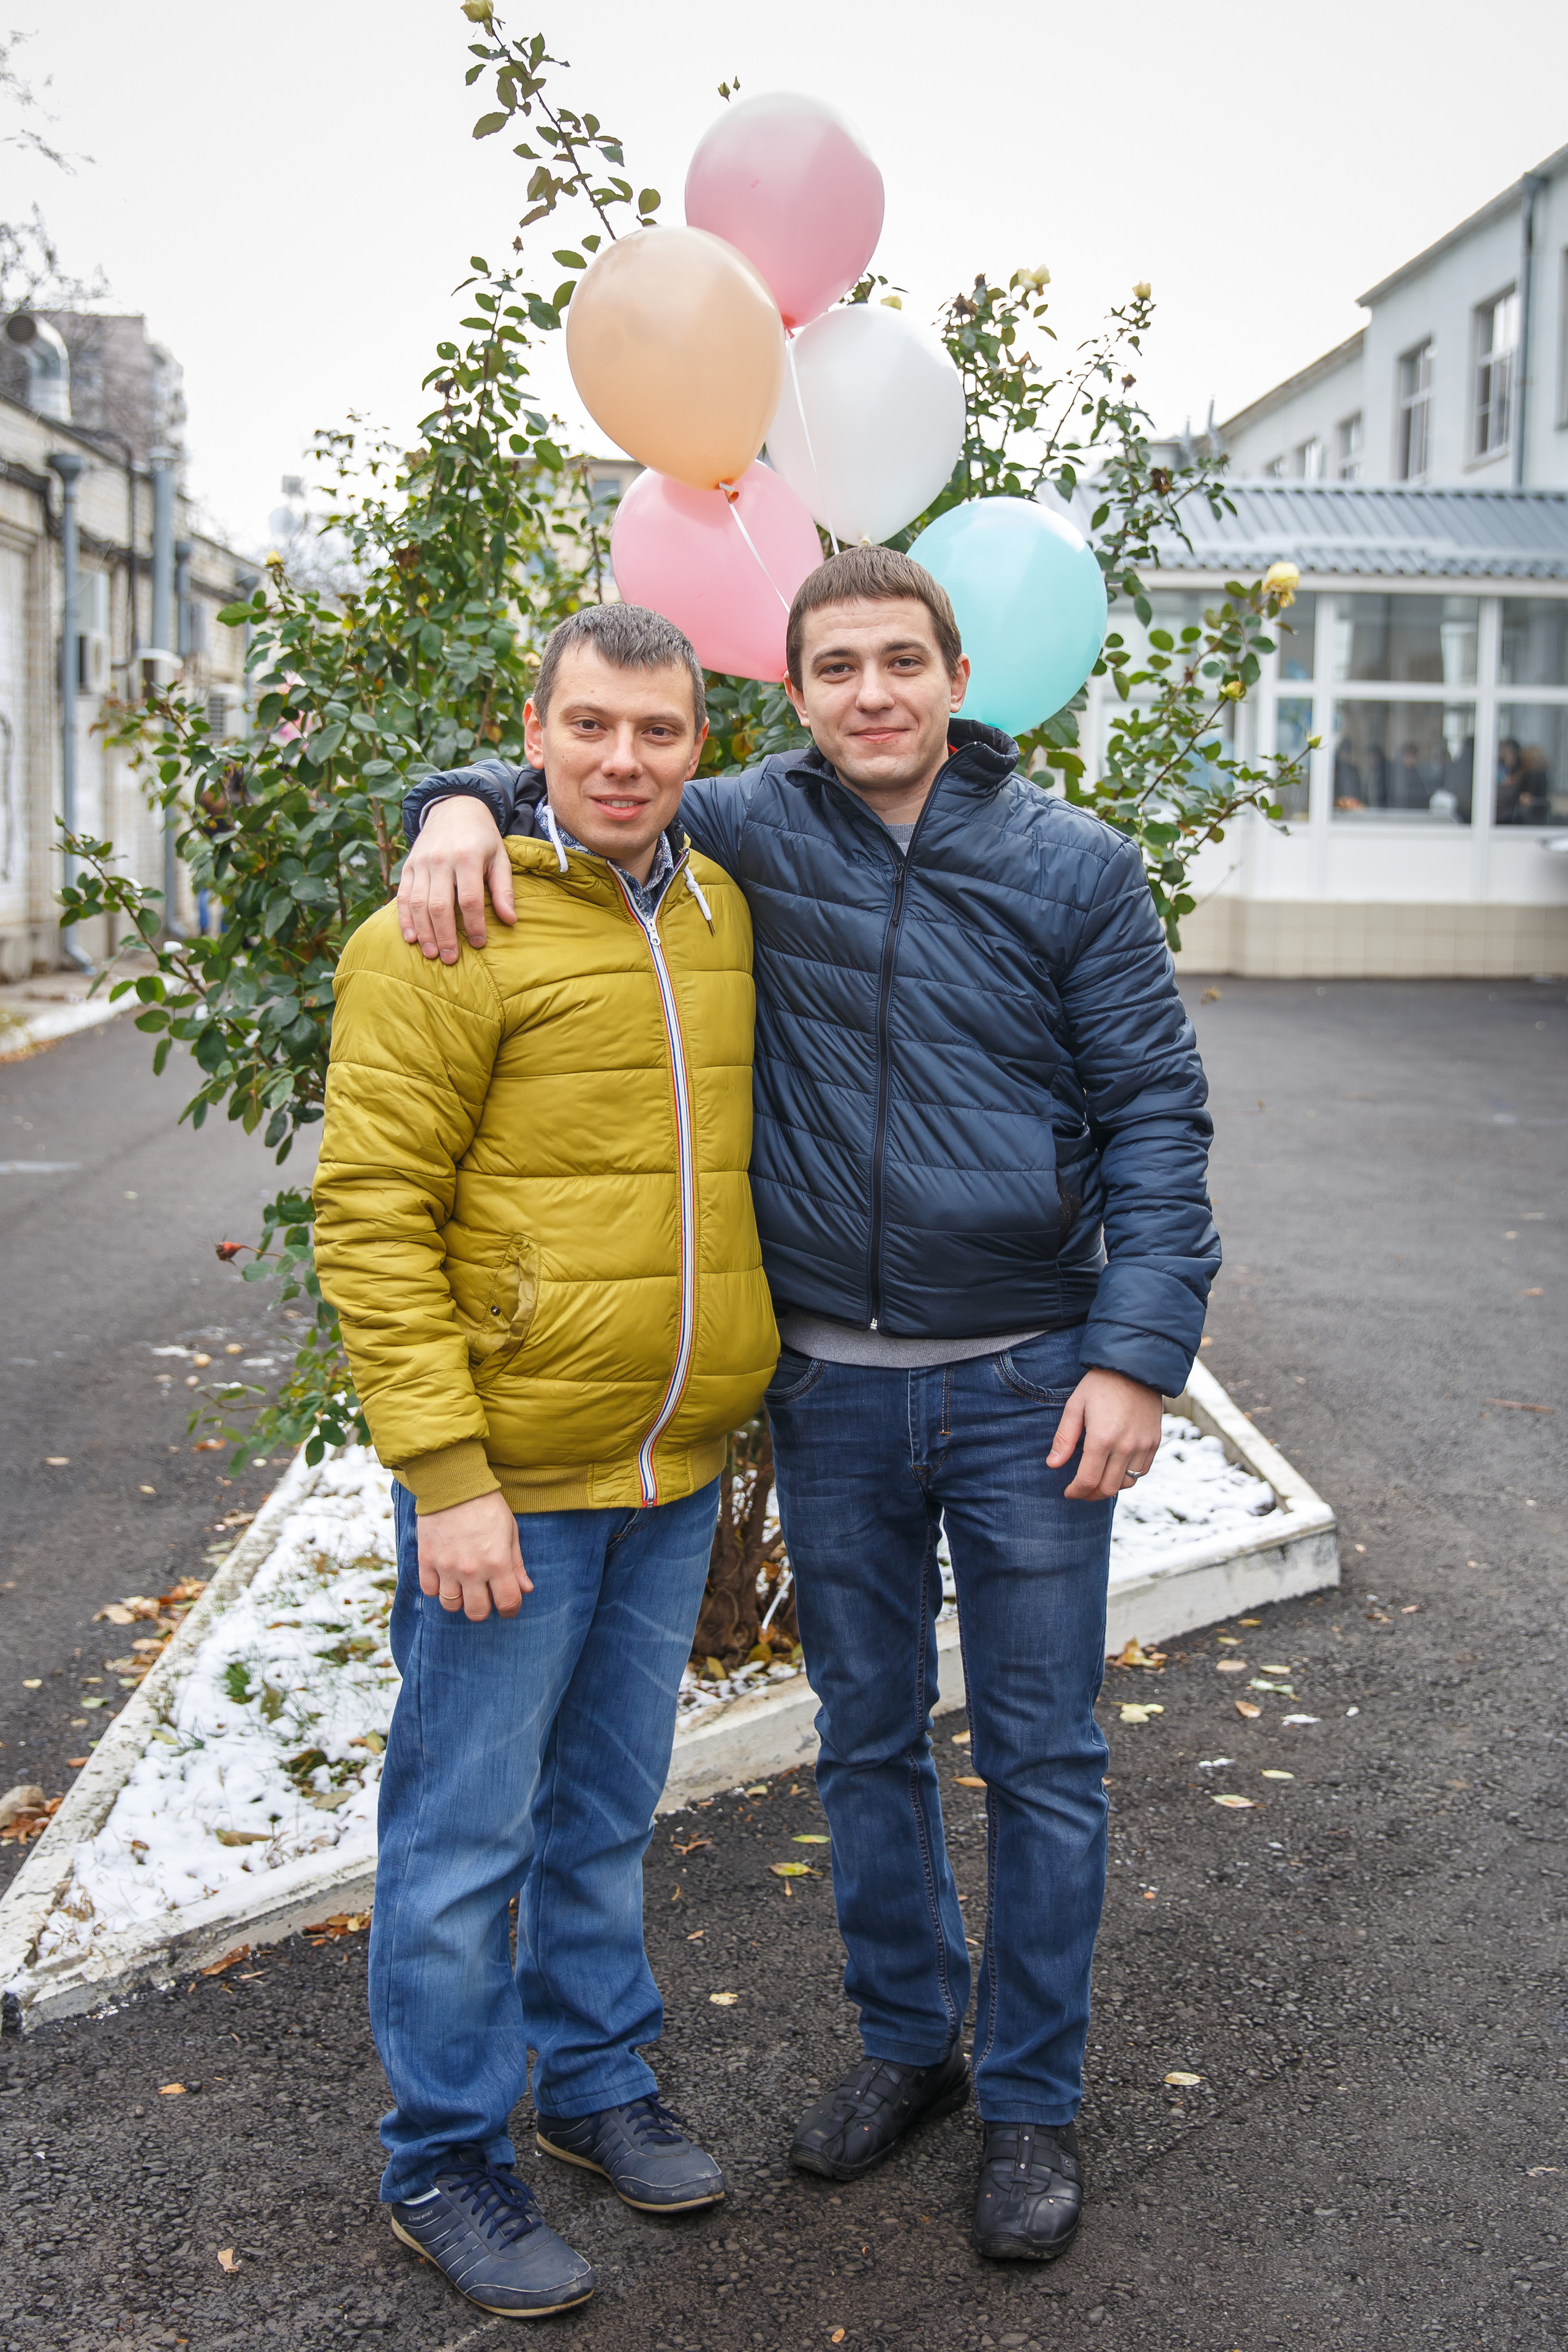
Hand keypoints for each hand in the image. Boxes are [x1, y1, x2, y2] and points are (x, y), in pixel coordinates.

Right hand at [397, 796, 513, 964]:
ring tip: (432, 954)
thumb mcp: (499, 857)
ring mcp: (421, 863)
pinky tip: (410, 938)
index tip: (479, 943)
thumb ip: (503, 889)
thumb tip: (510, 921)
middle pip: (439, 905)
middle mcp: (440, 860)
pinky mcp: (408, 865)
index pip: (470, 899)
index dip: (474, 924)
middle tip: (450, 959)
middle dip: (445, 935)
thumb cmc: (482, 837)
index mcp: (467, 857)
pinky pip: (403, 896)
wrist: (454, 807)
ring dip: (424, 932)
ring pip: (418, 903)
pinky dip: (404, 919)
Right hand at [416, 1488, 531, 1619]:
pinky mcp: (426, 1560)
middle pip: (477, 1612)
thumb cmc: (487, 1506)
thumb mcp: (510, 1531)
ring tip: (462, 1585)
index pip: (508, 1603)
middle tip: (483, 1596)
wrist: (453, 1484)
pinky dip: (437, 1588)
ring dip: (459, 1600)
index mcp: (497, 1562)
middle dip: (483, 1609)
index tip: (508, 1605)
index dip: (511, 1609)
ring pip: (451, 1606)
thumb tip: (526, 1589)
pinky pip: (429, 1591)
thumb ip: (517, 1564)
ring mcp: (446, 1566)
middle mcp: (472, 1570)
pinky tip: (444, 1576)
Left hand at [1048, 1368, 1162, 1501]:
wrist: (1135, 1367)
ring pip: (1127, 1483)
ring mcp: (1143, 1445)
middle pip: (1108, 1488)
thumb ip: (1064, 1438)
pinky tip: (1116, 1469)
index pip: (1087, 1480)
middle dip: (1091, 1494)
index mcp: (1102, 1439)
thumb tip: (1052, 1465)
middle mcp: (1125, 1447)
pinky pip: (1142, 1471)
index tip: (1068, 1492)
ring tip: (1098, 1480)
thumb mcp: (1075, 1406)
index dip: (1076, 1491)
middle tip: (1081, 1491)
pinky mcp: (1154, 1442)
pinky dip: (1128, 1476)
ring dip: (1110, 1487)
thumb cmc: (1100, 1384)